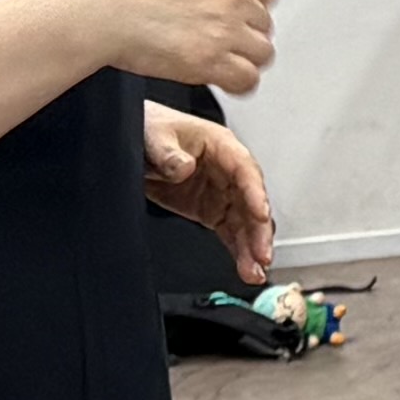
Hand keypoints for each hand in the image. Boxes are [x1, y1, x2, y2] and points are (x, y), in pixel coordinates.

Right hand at [87, 0, 276, 93]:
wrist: (96, 10)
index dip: (251, 7)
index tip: (239, 17)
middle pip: (264, 23)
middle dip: (245, 34)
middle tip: (221, 42)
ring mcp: (223, 28)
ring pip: (262, 52)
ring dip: (244, 59)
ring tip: (221, 61)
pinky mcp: (210, 60)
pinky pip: (247, 79)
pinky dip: (237, 83)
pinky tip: (223, 80)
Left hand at [142, 106, 275, 283]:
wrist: (137, 141)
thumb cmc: (153, 128)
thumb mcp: (156, 136)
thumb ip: (169, 153)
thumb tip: (184, 168)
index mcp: (221, 146)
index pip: (245, 171)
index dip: (255, 194)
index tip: (261, 215)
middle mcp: (228, 172)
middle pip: (252, 203)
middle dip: (259, 231)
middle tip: (262, 255)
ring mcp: (222, 194)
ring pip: (246, 223)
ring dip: (252, 248)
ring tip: (254, 272)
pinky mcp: (211, 211)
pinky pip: (231, 234)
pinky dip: (239, 251)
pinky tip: (246, 268)